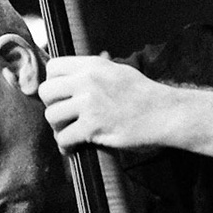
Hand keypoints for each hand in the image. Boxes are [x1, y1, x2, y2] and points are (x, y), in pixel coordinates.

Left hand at [38, 55, 174, 152]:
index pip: (53, 67)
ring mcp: (90, 103)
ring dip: (58, 127)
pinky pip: (64, 137)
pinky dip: (65, 145)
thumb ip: (96, 70)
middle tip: (63, 116)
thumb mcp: (119, 72)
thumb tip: (77, 72)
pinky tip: (72, 147)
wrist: (166, 114)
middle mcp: (88, 81)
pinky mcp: (94, 126)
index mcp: (94, 65)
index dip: (53, 82)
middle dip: (52, 106)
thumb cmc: (146, 95)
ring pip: (52, 115)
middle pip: (46, 91)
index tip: (60, 95)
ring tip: (69, 133)